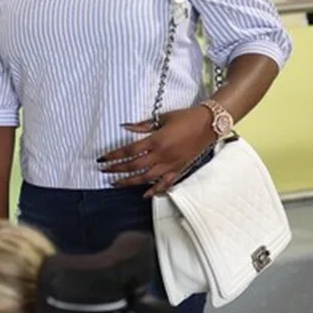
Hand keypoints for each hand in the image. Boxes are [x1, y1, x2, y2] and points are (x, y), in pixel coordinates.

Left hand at [97, 106, 216, 198]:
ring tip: (117, 184)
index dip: (113, 156)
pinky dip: (155, 191)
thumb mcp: (162, 118)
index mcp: (156, 140)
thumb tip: (126, 127)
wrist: (210, 124)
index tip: (102, 159)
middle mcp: (162, 155)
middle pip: (134, 166)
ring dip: (129, 182)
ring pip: (146, 178)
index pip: (129, 151)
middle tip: (105, 171)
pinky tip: (145, 195)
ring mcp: (170, 164)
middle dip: (117, 169)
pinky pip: (165, 183)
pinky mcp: (179, 169)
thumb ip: (143, 125)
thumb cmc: (186, 118)